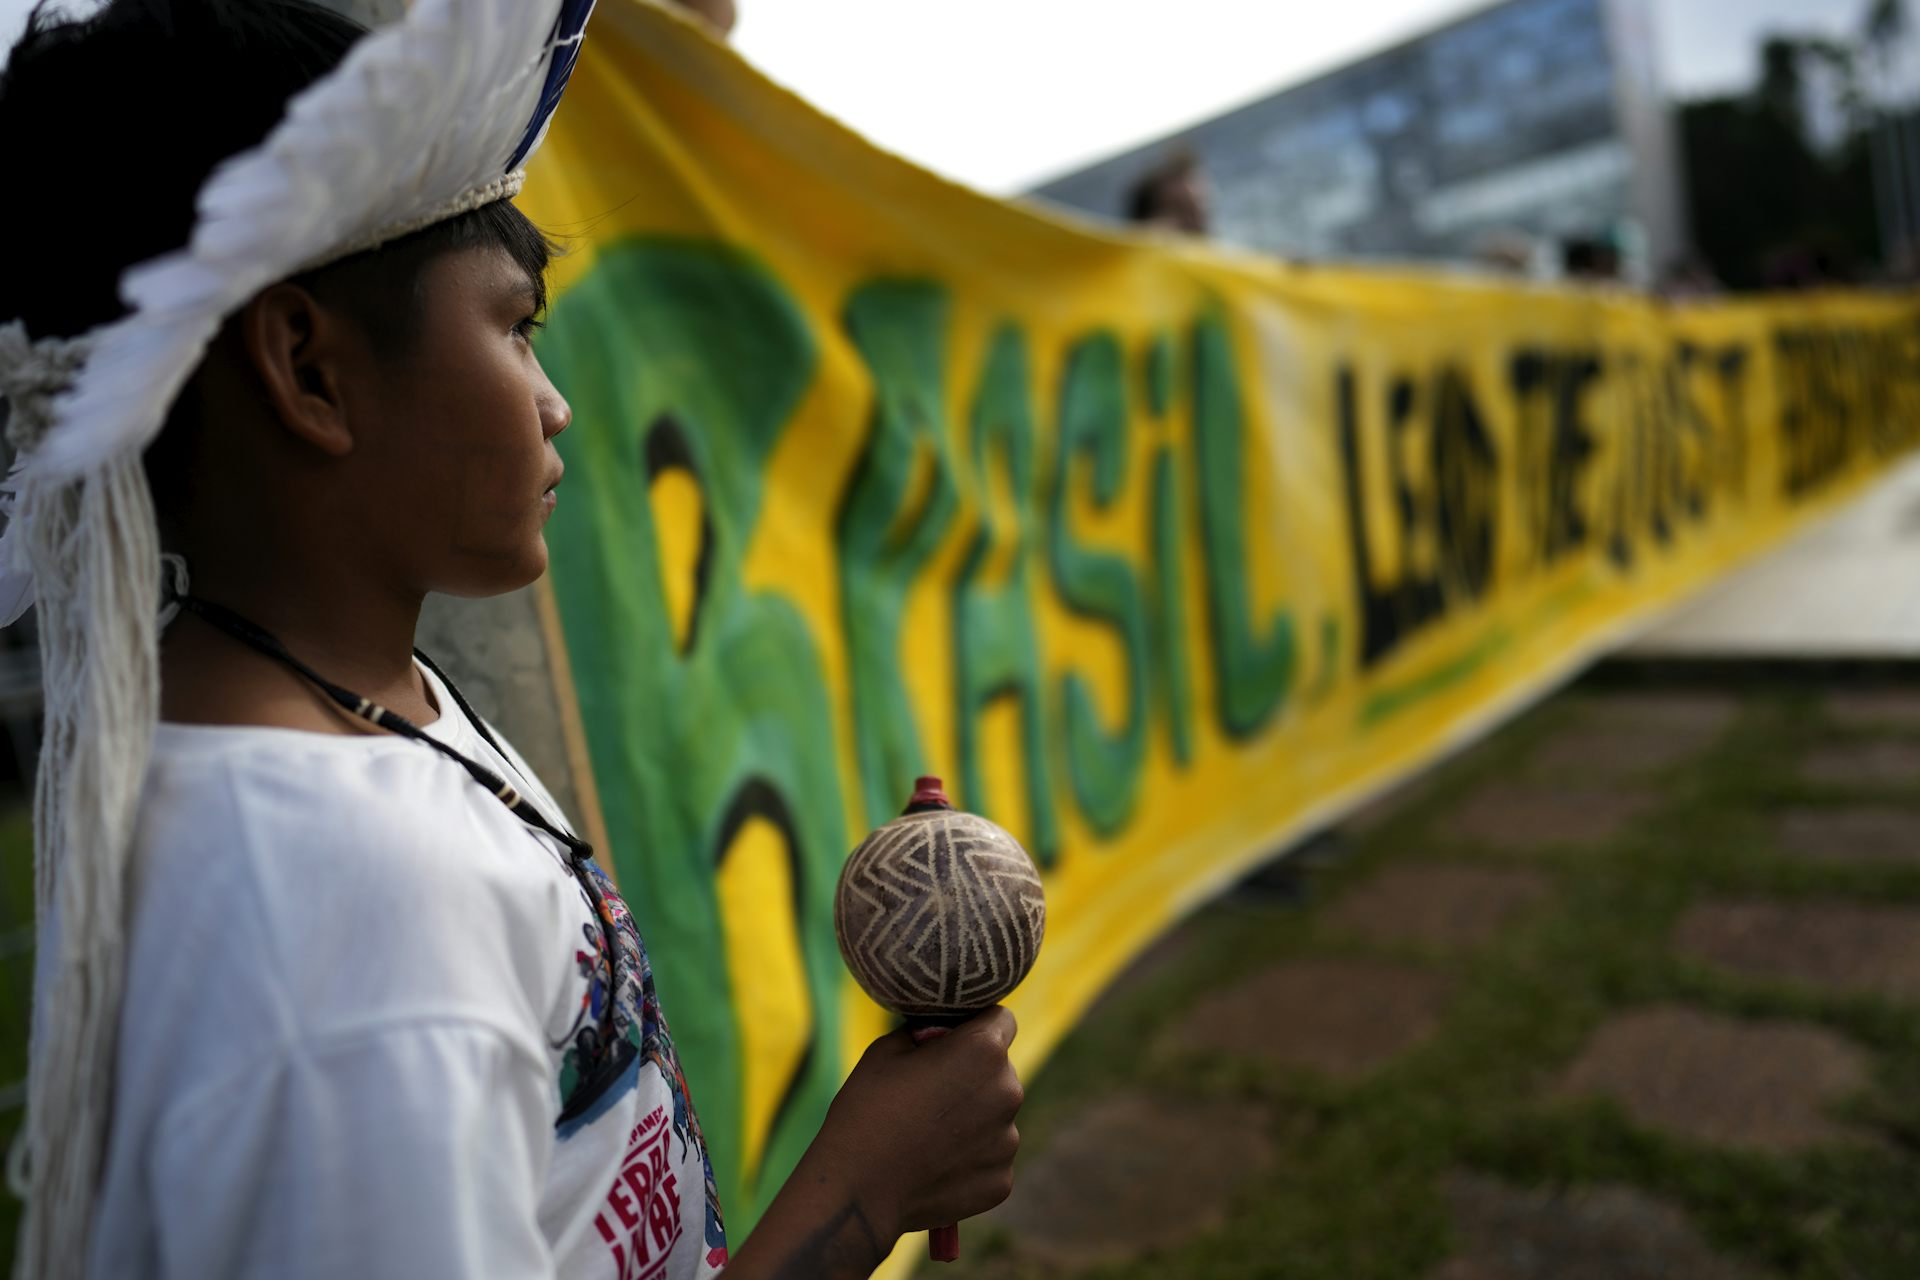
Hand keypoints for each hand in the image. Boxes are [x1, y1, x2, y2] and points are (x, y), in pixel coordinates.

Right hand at [809, 1007, 1023, 1238]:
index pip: (1002, 1020)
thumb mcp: (888, 1049)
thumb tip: (940, 1034)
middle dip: (974, 1074)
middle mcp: (1008, 1092)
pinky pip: (991, 1157)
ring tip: (929, 1135)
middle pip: (1000, 1071)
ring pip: (997, 1116)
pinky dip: (971, 1158)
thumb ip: (927, 1033)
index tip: (953, 1042)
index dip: (976, 1026)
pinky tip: (935, 1165)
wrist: (858, 1188)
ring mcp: (1007, 1141)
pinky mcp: (1001, 1180)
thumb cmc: (867, 1110)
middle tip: (932, 1093)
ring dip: (974, 1118)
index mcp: (983, 1051)